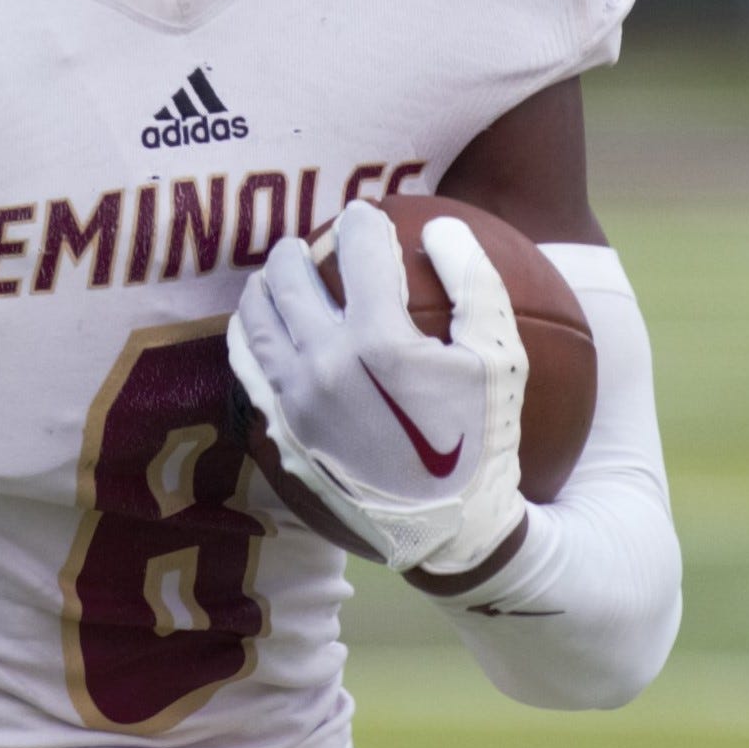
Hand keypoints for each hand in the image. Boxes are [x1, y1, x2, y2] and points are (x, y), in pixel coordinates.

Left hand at [228, 199, 528, 576]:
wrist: (447, 530)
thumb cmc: (482, 442)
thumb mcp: (502, 360)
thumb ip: (476, 283)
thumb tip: (441, 226)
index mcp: (380, 340)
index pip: (358, 250)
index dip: (363, 223)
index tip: (367, 217)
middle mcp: (324, 364)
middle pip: (290, 276)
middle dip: (301, 249)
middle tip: (311, 245)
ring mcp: (293, 400)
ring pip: (256, 317)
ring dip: (266, 286)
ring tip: (280, 277)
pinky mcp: (276, 431)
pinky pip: (246, 367)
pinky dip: (249, 336)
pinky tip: (261, 329)